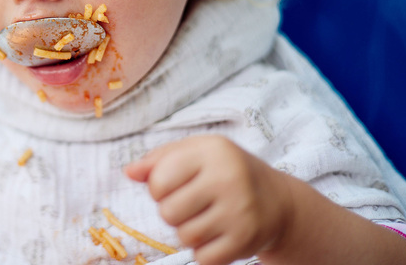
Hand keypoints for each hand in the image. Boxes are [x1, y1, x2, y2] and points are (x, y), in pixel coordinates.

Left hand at [125, 135, 292, 264]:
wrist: (277, 200)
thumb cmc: (224, 171)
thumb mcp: (195, 153)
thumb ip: (158, 159)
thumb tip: (129, 172)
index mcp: (212, 151)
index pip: (159, 180)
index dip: (158, 188)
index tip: (175, 185)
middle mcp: (228, 178)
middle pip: (168, 212)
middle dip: (172, 212)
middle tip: (192, 204)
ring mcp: (239, 210)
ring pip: (184, 236)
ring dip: (188, 231)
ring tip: (206, 217)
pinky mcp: (245, 240)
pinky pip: (203, 258)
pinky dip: (204, 251)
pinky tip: (218, 233)